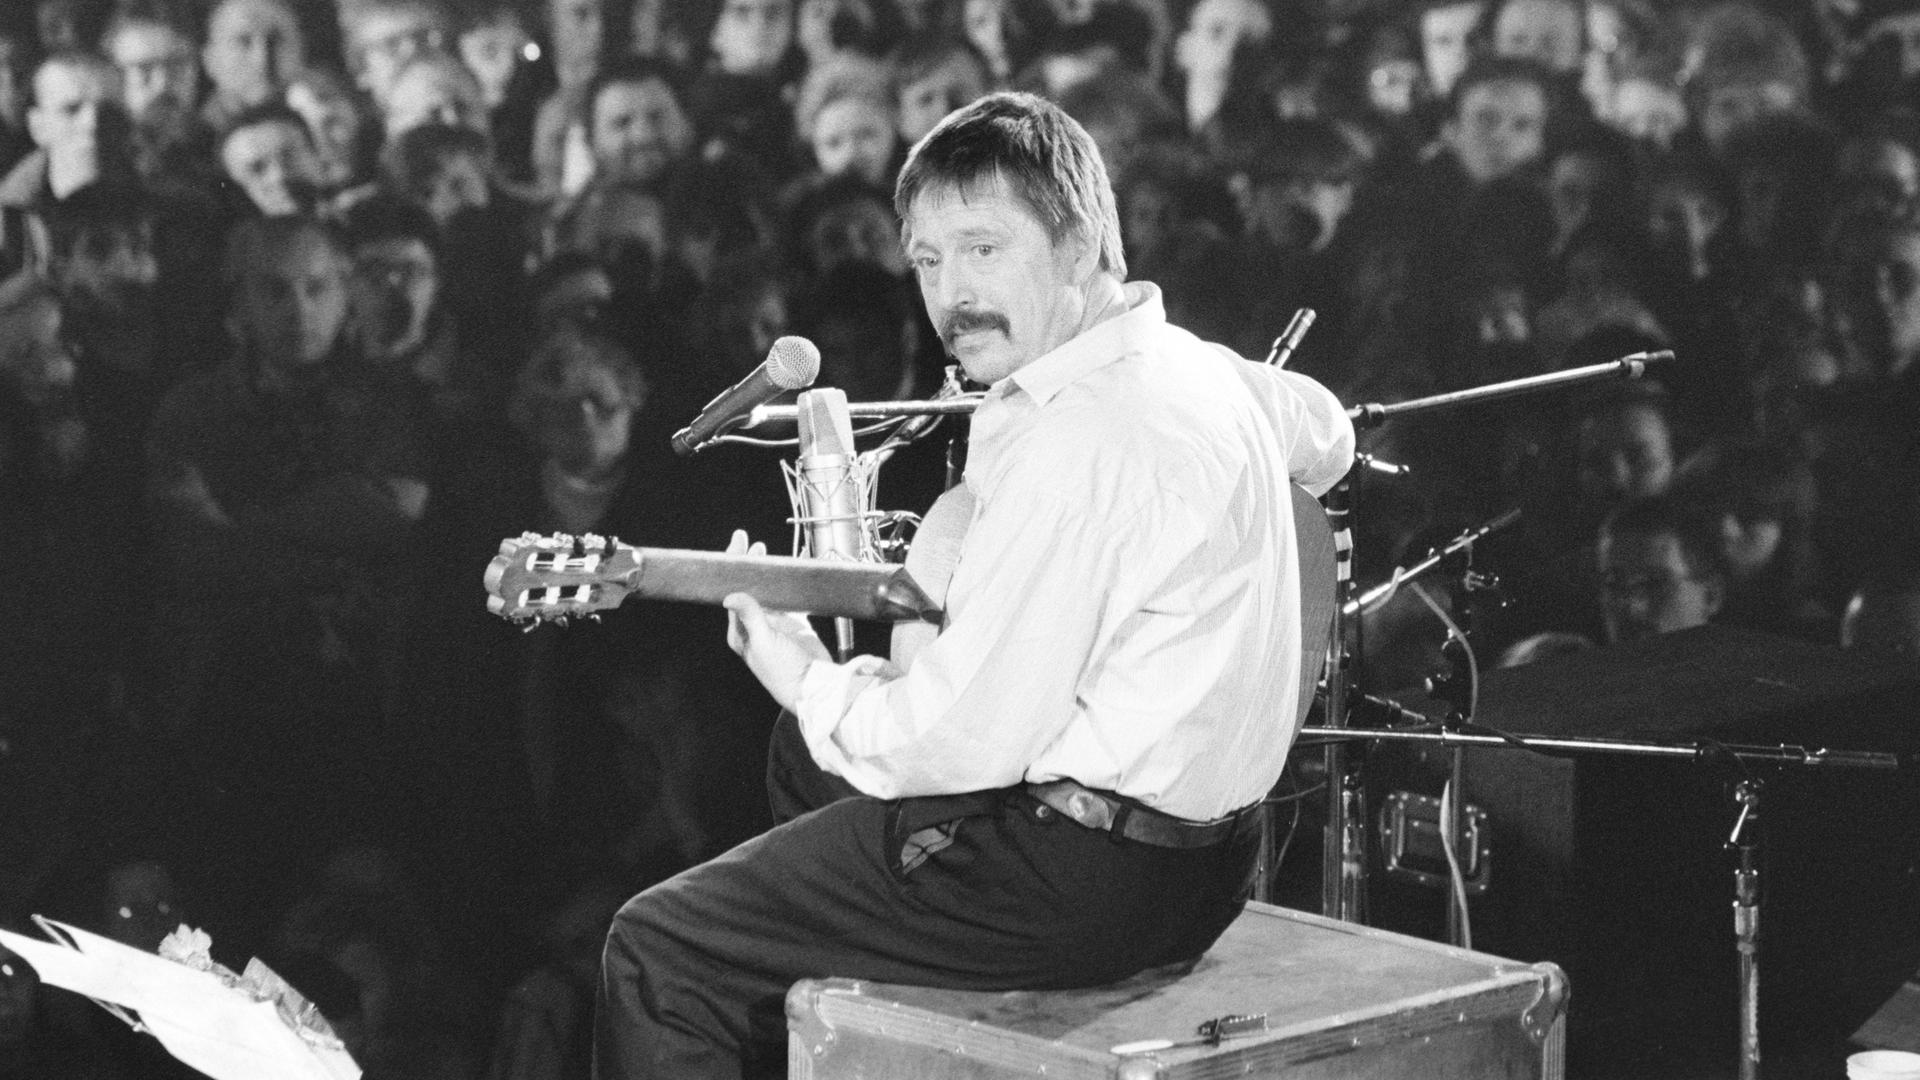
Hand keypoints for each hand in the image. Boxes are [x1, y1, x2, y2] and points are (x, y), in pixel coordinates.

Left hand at [722, 532, 829, 710]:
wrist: (813, 686)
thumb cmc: (784, 672)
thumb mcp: (764, 642)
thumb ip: (750, 617)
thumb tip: (730, 597)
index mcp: (739, 632)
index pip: (733, 592)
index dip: (733, 568)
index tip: (736, 546)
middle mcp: (754, 627)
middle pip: (749, 588)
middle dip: (748, 565)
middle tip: (751, 543)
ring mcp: (774, 624)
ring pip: (768, 591)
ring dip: (767, 571)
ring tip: (766, 551)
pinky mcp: (794, 624)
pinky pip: (790, 598)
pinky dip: (790, 583)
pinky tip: (792, 569)